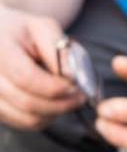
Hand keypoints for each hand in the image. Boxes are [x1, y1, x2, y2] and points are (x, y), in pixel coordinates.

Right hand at [0, 5, 84, 129]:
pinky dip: (43, 118)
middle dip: (61, 104)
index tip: (75, 86)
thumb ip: (58, 50)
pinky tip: (50, 103)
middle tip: (79, 97)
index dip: (56, 87)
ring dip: (54, 113)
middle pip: (28, 103)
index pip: (26, 78)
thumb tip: (71, 78)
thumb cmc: (21, 31)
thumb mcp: (42, 28)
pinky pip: (23, 123)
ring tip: (66, 99)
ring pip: (27, 119)